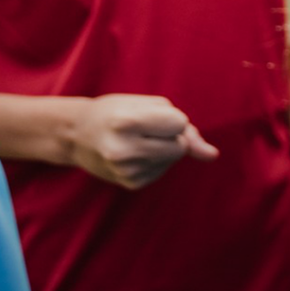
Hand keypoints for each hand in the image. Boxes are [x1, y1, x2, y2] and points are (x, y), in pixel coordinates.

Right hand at [66, 93, 219, 188]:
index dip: (171, 119)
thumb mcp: (150, 106)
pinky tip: (134, 154)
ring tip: (136, 140)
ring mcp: (125, 171)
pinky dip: (156, 161)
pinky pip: (163, 170)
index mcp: (125, 123)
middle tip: (144, 130)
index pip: (179, 123)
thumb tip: (213, 155)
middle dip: (171, 136)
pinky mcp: (130, 184)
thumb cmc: (118, 112)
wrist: (76, 134)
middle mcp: (123, 150)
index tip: (150, 117)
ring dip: (164, 148)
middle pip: (180, 146)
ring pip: (174, 158)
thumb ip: (187, 128)